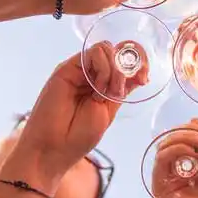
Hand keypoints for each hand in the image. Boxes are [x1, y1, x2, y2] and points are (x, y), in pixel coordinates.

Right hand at [6, 46, 138, 183]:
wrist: (52, 147)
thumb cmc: (77, 136)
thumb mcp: (108, 111)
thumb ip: (121, 90)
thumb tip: (140, 73)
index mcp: (104, 85)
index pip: (125, 62)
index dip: (138, 62)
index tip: (144, 78)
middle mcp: (91, 75)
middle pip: (117, 51)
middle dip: (127, 67)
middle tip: (118, 91)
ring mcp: (79, 70)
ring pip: (107, 49)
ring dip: (113, 71)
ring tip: (103, 94)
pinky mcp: (67, 67)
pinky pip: (94, 53)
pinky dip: (103, 68)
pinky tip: (96, 88)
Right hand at [148, 123, 197, 197]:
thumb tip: (193, 119)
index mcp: (192, 167)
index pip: (182, 137)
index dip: (192, 131)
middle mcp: (177, 172)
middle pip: (171, 139)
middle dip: (188, 133)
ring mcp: (167, 180)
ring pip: (164, 146)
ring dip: (183, 139)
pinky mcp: (160, 189)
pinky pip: (160, 160)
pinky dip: (176, 151)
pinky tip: (194, 157)